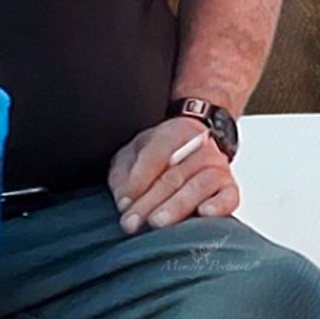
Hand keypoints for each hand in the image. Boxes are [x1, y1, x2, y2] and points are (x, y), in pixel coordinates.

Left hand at [108, 117, 238, 234]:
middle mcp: (200, 147)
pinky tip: (203, 214)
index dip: (139, 179)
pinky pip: (228, 197)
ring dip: (176, 206)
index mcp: (175, 131)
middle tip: (134, 222)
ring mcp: (218, 167)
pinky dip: (218, 205)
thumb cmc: (160, 154)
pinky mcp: (231, 188)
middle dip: (150, 201)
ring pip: (198, 186)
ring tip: (157, 223)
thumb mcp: (135, 154)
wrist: (194, 148)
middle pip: (173, 175)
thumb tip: (124, 200)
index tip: (125, 203)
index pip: (156, 154)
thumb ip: (125, 174)